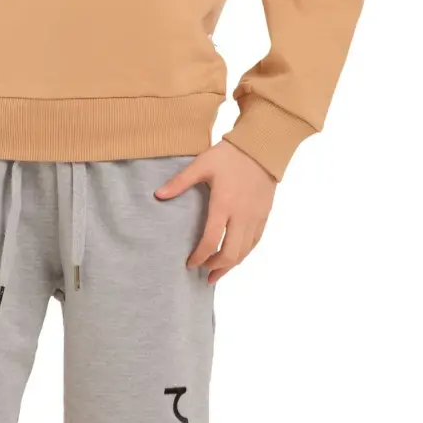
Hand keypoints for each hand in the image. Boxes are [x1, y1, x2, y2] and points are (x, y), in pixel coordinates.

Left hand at [155, 140, 275, 283]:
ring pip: (244, 251)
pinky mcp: (264, 216)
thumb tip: (158, 195)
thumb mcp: (201, 165)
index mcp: (223, 204)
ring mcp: (255, 218)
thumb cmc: (229, 156)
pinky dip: (244, 253)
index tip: (190, 264)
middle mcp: (241, 216)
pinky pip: (255, 242)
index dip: (200, 256)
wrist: (260, 148)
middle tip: (204, 274)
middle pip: (230, 253)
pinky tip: (236, 257)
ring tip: (218, 273)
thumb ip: (180, 182)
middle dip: (216, 267)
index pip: (211, 240)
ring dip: (231, 265)